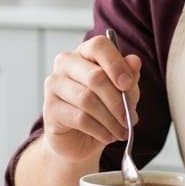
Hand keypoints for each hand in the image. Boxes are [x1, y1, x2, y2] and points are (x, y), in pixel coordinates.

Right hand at [41, 35, 140, 164]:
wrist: (79, 139)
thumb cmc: (102, 109)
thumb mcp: (122, 92)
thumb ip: (129, 76)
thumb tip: (134, 61)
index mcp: (85, 52)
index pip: (99, 46)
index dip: (116, 64)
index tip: (128, 84)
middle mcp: (65, 63)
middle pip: (95, 76)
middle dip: (117, 101)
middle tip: (129, 118)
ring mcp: (54, 85)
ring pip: (87, 99)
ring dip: (110, 119)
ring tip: (121, 130)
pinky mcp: (50, 108)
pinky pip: (80, 118)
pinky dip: (99, 129)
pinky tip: (107, 135)